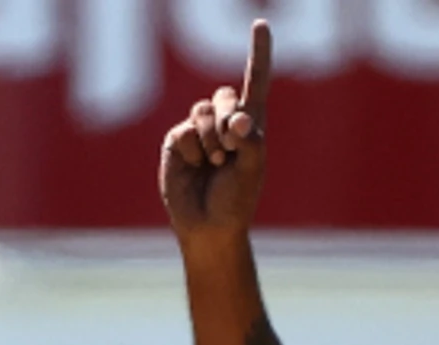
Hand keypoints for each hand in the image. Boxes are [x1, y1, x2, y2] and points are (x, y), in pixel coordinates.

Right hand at [159, 18, 271, 238]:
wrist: (208, 227)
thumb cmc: (236, 200)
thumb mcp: (253, 170)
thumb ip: (251, 141)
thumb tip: (240, 119)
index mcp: (251, 125)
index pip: (256, 81)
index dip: (258, 52)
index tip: (260, 24)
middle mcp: (224, 122)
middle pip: (225, 95)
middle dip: (230, 120)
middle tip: (232, 149)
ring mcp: (198, 130)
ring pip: (203, 110)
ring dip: (211, 138)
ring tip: (214, 164)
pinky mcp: (177, 141)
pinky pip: (185, 130)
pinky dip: (194, 150)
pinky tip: (196, 168)